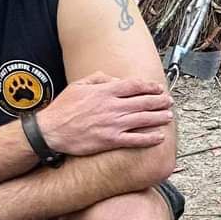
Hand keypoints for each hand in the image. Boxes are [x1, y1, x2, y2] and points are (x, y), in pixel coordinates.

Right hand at [36, 72, 172, 157]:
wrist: (51, 131)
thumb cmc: (63, 108)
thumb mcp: (78, 85)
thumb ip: (99, 78)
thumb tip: (116, 80)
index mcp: (105, 92)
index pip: (134, 86)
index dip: (149, 86)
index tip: (158, 88)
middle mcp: (112, 107)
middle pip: (143, 101)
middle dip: (159, 101)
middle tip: (169, 101)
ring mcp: (113, 124)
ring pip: (143, 119)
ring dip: (159, 117)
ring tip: (169, 116)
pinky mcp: (110, 141)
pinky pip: (135, 139)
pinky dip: (149, 138)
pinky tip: (159, 137)